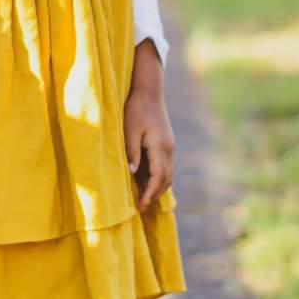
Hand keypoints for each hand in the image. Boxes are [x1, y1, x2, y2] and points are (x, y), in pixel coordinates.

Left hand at [123, 40, 174, 211]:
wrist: (149, 91)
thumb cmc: (135, 109)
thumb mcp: (129, 130)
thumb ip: (131, 152)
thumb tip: (132, 174)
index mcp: (160, 147)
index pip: (158, 178)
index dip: (149, 193)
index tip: (140, 205)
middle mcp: (169, 149)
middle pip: (166, 179)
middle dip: (155, 195)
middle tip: (142, 207)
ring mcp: (170, 146)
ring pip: (168, 174)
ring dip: (158, 187)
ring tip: (144, 198)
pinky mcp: (166, 143)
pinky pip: (165, 166)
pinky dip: (158, 177)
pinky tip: (147, 182)